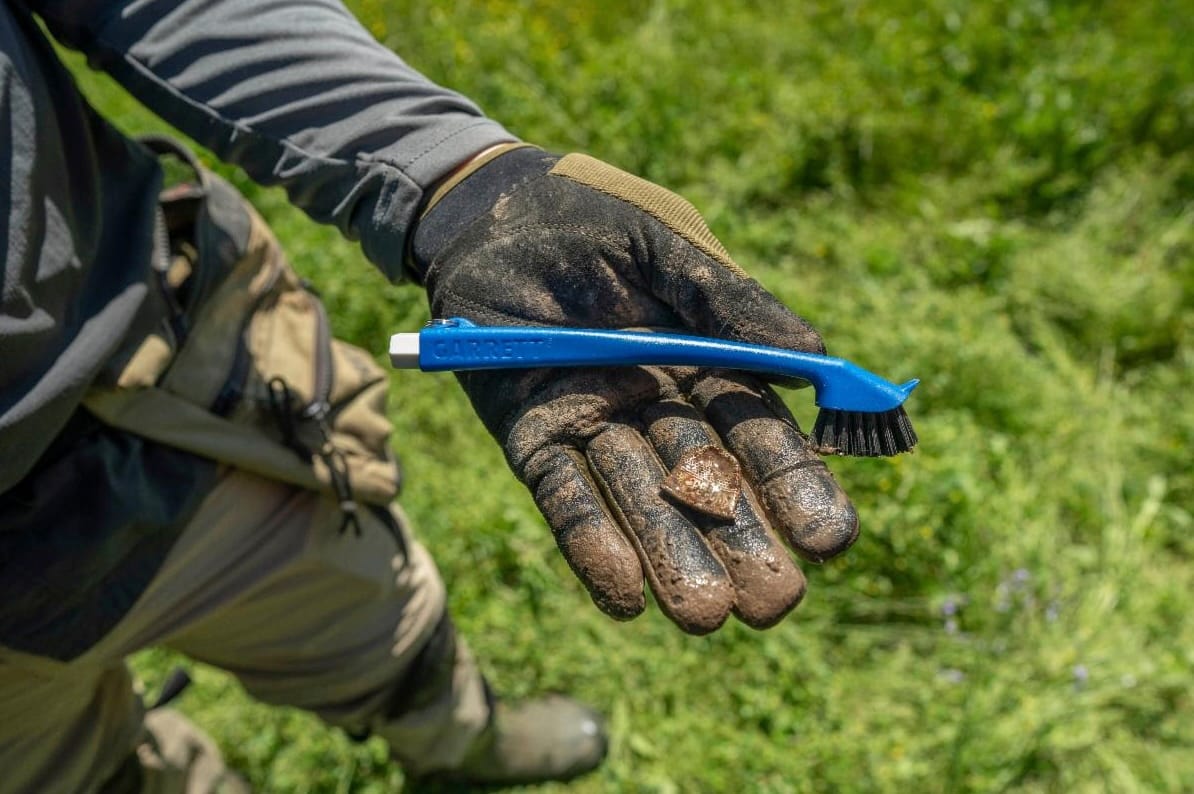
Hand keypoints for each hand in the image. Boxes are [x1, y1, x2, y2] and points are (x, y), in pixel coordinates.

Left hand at [410, 145, 857, 633]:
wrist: (486, 205)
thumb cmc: (590, 213)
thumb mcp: (669, 246)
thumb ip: (733, 301)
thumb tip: (820, 359)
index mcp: (701, 362)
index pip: (756, 432)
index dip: (794, 484)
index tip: (832, 537)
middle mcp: (652, 405)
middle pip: (704, 482)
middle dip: (740, 541)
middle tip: (775, 602)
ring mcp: (590, 423)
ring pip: (638, 500)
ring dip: (671, 557)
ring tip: (707, 616)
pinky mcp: (528, 433)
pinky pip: (562, 494)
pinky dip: (590, 541)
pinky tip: (624, 594)